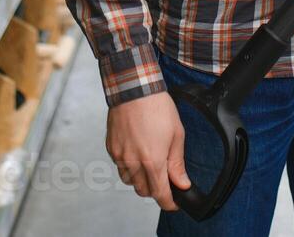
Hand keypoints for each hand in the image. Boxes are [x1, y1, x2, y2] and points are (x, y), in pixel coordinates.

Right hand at [106, 90, 190, 210]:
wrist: (134, 89)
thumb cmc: (157, 108)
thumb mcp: (177, 135)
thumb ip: (177, 163)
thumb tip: (182, 183)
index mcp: (153, 161)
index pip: (160, 194)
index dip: (169, 203)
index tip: (174, 203)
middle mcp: (134, 163)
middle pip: (143, 191)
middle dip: (155, 190)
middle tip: (164, 178)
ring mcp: (120, 156)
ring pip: (130, 181)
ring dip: (140, 179)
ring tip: (149, 163)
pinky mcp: (111, 148)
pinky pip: (120, 166)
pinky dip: (128, 166)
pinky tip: (136, 152)